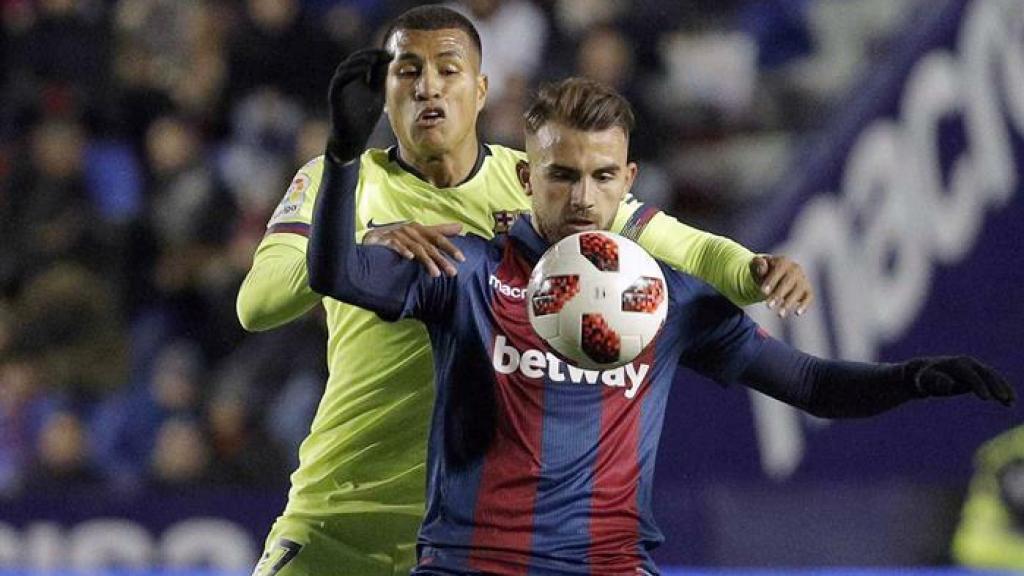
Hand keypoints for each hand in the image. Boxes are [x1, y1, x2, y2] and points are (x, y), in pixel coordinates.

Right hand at [326, 48, 390, 164]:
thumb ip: (380, 77)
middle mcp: (346, 79)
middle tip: (382, 53)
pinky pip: (340, 79)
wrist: (354, 136)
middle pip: (355, 60)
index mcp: (357, 78)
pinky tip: (364, 68)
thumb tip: (389, 58)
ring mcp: (339, 86)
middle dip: (368, 54)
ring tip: (374, 58)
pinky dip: (351, 72)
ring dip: (359, 60)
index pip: (365, 60)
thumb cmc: (365, 117)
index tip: (390, 54)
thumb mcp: (377, 93)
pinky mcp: (334, 94)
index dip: (376, 55)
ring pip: (346, 67)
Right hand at [364, 222, 464, 277]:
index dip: (451, 247)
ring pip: (416, 248)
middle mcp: (410, 230)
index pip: (438, 238)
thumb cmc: (399, 236)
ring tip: (436, 274)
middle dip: (442, 259)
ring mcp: (397, 234)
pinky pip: (395, 245)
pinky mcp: (384, 239)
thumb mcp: (420, 233)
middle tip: (452, 273)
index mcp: (419, 228)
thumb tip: (460, 226)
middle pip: (429, 246)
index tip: (462, 259)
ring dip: (426, 261)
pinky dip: (403, 250)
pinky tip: (409, 258)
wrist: (371, 238)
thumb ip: (439, 231)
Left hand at [750, 255, 813, 317]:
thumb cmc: (765, 271)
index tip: (762, 292)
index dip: (771, 281)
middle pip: (788, 282)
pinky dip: (804, 305)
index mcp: (783, 262)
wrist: (776, 273)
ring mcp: (802, 279)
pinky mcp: (807, 290)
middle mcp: (795, 269)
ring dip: (789, 302)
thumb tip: (762, 265)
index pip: (778, 271)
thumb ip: (759, 264)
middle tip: (768, 306)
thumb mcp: (758, 266)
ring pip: (798, 290)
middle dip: (778, 294)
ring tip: (780, 315)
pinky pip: (809, 297)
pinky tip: (797, 313)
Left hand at [905, 356, 1014, 406]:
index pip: (970, 375)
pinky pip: (993, 381)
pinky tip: (1008, 402)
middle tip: (1004, 400)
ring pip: (993, 377)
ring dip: (1003, 388)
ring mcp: (974, 368)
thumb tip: (950, 385)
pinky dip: (1001, 389)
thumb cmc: (923, 377)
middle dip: (996, 386)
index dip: (978, 386)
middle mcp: (968, 363)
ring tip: (1010, 403)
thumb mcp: (925, 380)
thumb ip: (936, 381)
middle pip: (986, 374)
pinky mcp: (977, 374)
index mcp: (956, 364)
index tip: (986, 399)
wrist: (924, 372)